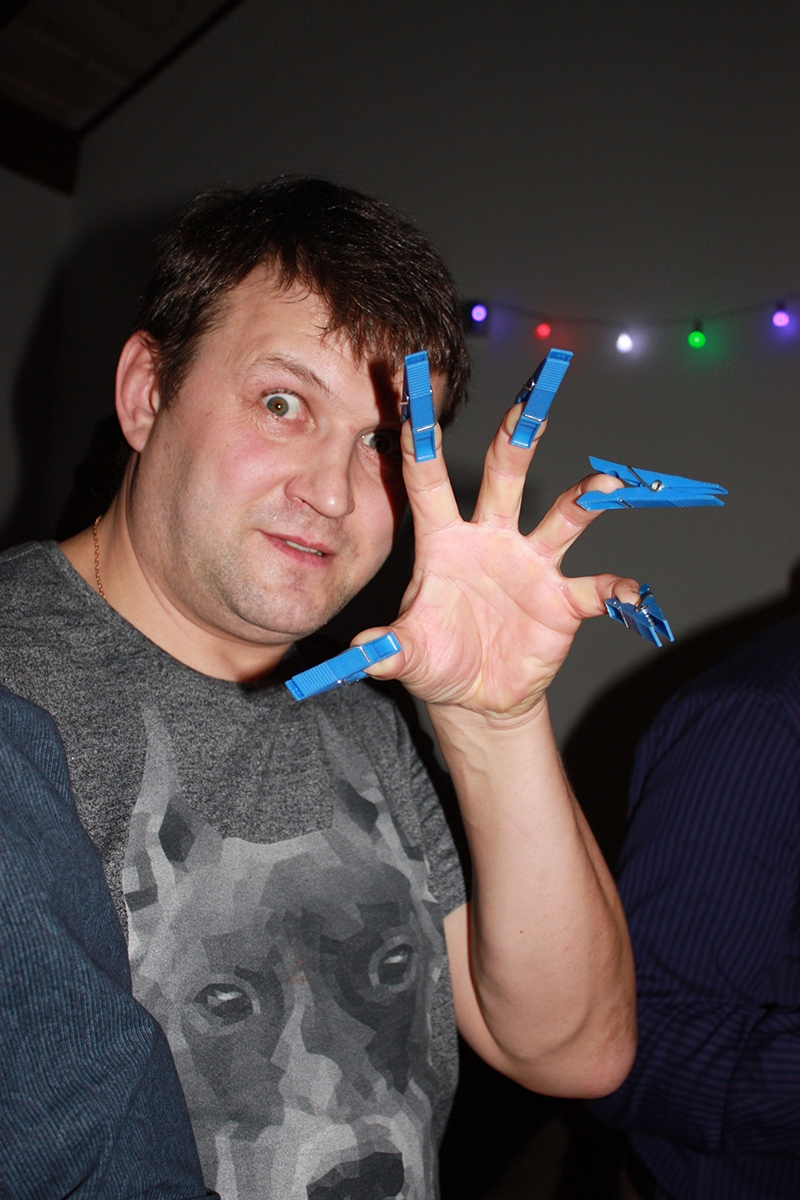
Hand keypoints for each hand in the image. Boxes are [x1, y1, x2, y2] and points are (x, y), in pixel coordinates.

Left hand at [363, 406, 638, 718]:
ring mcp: (531, 565)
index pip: (427, 485)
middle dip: (516, 441)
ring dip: (582, 502)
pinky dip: (613, 590)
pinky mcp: (562, 601)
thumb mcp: (407, 654)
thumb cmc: (437, 658)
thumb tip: (363, 653)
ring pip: (561, 519)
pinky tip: (628, 594)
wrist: (476, 697)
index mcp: (444, 541)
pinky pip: (593, 588)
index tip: (414, 406)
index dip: (420, 447)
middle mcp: (491, 540)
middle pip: (503, 479)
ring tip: (602, 484)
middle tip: (531, 407)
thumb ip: (388, 649)